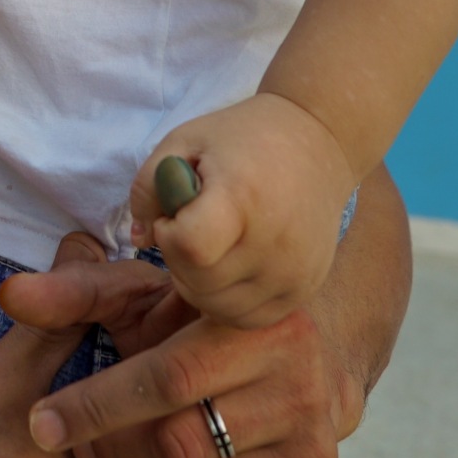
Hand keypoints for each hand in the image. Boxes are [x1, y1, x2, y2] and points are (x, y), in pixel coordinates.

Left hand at [0, 234, 369, 457]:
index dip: (96, 404)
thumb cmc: (199, 314)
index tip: (39, 421)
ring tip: (95, 454)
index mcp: (249, 310)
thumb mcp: (140, 292)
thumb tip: (12, 296)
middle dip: (107, 444)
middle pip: (179, 434)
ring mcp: (310, 420)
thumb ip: (74, 293)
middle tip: (62, 442)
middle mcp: (293, 365)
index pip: (165, 374)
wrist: (304, 342)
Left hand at [134, 94, 355, 327]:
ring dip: (199, 285)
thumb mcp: (184, 141)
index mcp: (243, 198)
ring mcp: (295, 273)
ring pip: (220, 309)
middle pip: (200, 284)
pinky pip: (250, 319)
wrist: (317, 142)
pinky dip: (228, 301)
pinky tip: (229, 268)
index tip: (177, 212)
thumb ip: (148, 187)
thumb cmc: (242, 138)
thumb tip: (139, 239)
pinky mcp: (305, 290)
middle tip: (192, 227)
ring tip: (210, 247)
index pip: (190, 247)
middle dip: (179, 260)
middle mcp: (276, 244)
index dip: (170, 234)